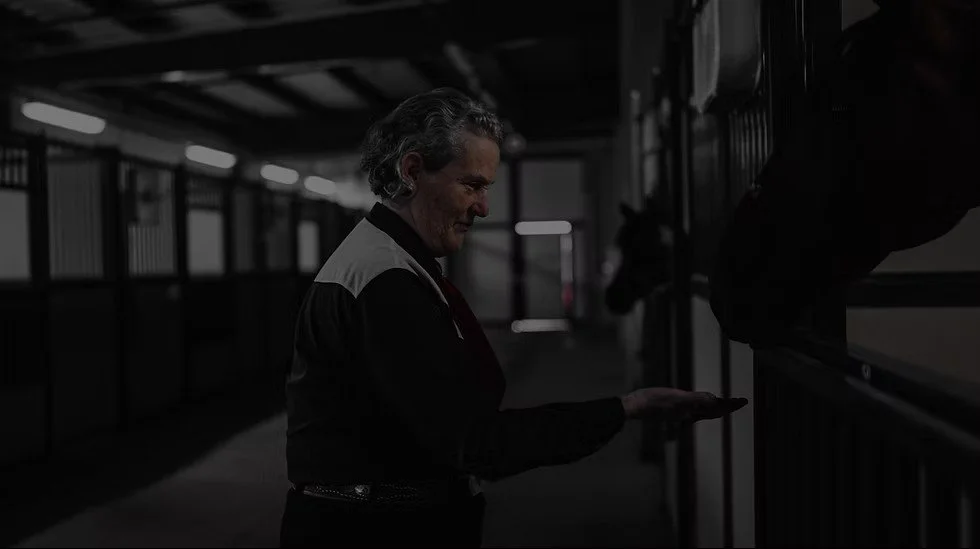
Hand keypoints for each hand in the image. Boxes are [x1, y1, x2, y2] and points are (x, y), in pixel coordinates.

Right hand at [620, 387, 747, 421]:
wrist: (635, 407)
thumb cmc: (653, 402)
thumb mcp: (675, 398)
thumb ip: (695, 400)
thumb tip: (715, 400)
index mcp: (692, 411)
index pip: (716, 408)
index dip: (730, 404)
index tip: (743, 400)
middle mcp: (689, 413)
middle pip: (713, 411)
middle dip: (728, 406)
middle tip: (741, 401)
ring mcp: (681, 412)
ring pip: (705, 411)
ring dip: (717, 407)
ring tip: (726, 403)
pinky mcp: (674, 408)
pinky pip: (695, 409)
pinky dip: (703, 406)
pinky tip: (700, 404)